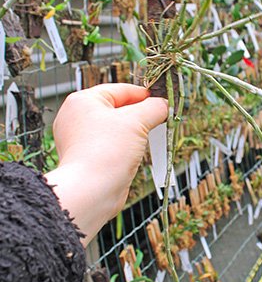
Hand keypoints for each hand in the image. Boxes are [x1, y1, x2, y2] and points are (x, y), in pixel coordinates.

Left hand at [45, 84, 166, 244]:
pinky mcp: (88, 158)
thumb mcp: (136, 121)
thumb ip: (153, 108)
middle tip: (159, 118)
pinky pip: (111, 145)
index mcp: (83, 101)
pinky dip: (125, 147)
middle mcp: (77, 118)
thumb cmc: (105, 152)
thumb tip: (164, 104)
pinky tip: (135, 154)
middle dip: (140, 114)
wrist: (91, 192)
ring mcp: (80, 140)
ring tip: (147, 138)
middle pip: (117, 108)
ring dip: (134, 132)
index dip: (144, 94)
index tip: (162, 100)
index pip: (120, 90)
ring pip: (115, 128)